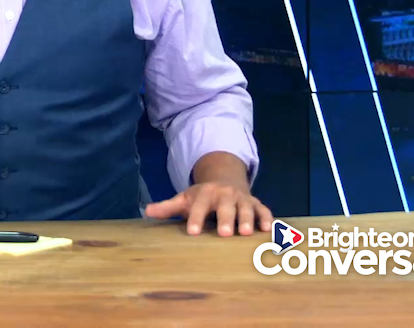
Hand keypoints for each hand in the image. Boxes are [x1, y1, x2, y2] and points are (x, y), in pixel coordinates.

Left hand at [145, 181, 273, 236]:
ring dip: (247, 219)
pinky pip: (263, 209)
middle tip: (224, 233)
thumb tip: (146, 212)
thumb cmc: (201, 197)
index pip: (198, 206)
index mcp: (205, 194)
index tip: (192, 232)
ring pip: (246, 207)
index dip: (195, 218)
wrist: (225, 180)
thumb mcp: (184, 199)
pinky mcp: (256, 203)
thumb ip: (168, 207)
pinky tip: (267, 230)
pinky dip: (266, 218)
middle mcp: (224, 195)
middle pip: (225, 206)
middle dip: (225, 219)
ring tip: (246, 233)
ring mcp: (241, 198)